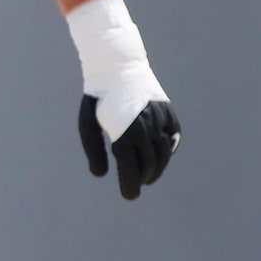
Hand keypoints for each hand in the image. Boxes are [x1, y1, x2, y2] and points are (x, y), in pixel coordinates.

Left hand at [67, 0, 179, 199]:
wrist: (116, 65)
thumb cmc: (98, 97)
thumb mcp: (87, 123)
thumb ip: (94, 150)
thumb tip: (101, 175)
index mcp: (123, 131)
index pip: (130, 169)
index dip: (130, 186)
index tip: (129, 196)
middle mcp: (144, 127)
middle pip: (149, 165)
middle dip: (142, 179)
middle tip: (135, 186)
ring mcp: (159, 118)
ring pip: (164, 153)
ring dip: (157, 169)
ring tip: (148, 176)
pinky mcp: (167, 111)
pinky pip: (173, 137)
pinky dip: (168, 150)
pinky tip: (160, 157)